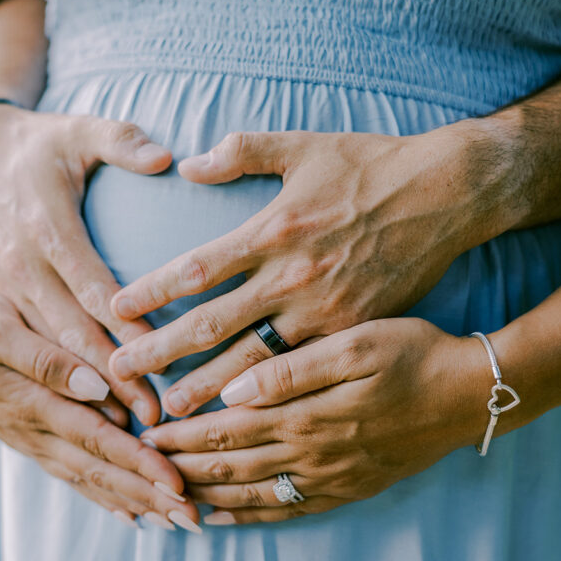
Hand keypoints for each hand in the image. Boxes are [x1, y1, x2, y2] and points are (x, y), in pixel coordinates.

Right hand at [0, 104, 173, 424]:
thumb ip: (120, 141)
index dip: (123, 325)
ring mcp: (8, 291)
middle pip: (70, 336)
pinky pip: (34, 354)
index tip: (157, 359)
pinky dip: (63, 389)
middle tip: (150, 417)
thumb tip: (166, 155)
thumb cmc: (36, 146)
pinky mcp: (3, 305)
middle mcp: (22, 270)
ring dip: (88, 397)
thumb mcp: (76, 130)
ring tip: (127, 433)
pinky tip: (93, 420)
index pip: (89, 287)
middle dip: (110, 381)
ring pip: (51, 355)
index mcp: (44, 230)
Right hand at [0, 286, 201, 530]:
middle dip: (149, 496)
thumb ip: (44, 359)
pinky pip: (74, 475)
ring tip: (177, 521)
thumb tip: (92, 385)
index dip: (138, 463)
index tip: (177, 484)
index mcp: (31, 402)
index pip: (96, 439)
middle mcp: (34, 431)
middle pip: (100, 471)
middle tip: (195, 517)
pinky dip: (105, 496)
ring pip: (90, 479)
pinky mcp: (32, 439)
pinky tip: (134, 514)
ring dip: (135, 502)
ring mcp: (32, 440)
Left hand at [108, 125, 507, 415]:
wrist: (447, 194)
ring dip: (206, 386)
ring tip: (168, 410)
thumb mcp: (304, 146)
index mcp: (273, 228)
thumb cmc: (372, 165)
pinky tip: (242, 413)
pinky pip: (301, 370)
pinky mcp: (353, 329)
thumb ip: (241, 152)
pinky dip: (267, 394)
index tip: (113, 308)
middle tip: (119, 374)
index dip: (150, 290)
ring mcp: (324, 309)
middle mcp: (293, 275)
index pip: (196, 266)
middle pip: (212, 322)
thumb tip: (188, 164)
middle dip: (161, 351)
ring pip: (252, 359)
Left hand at [139, 319, 483, 524]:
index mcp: (306, 411)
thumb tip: (234, 388)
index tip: (145, 433)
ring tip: (168, 497)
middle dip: (182, 466)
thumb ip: (292, 369)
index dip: (183, 434)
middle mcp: (312, 451)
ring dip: (207, 494)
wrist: (471, 394)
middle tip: (142, 466)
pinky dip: (250, 515)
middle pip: (232, 463)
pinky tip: (225, 516)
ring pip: (253, 492)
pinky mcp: (349, 486)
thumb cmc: (414, 354)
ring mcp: (331, 475)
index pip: (228, 428)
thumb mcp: (356, 343)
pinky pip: (288, 509)